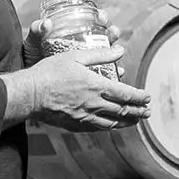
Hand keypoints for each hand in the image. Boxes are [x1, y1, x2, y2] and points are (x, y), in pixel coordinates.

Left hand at [22, 18, 122, 70]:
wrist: (29, 81)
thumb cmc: (32, 57)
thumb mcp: (33, 42)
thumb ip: (36, 31)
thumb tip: (46, 23)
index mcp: (73, 32)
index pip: (92, 21)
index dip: (101, 17)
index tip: (101, 16)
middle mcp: (83, 45)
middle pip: (105, 36)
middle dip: (113, 32)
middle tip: (113, 32)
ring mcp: (86, 62)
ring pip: (108, 55)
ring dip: (116, 52)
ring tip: (119, 52)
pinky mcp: (88, 77)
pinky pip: (104, 73)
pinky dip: (113, 73)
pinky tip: (118, 72)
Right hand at [26, 44, 151, 131]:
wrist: (29, 94)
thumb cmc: (50, 72)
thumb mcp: (75, 56)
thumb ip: (100, 55)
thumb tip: (120, 50)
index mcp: (97, 86)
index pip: (126, 94)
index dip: (139, 96)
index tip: (148, 97)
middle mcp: (94, 104)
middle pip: (123, 111)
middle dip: (138, 112)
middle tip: (148, 112)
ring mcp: (85, 116)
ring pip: (112, 122)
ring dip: (127, 122)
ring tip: (136, 121)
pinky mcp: (75, 124)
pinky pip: (97, 128)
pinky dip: (109, 127)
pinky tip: (112, 126)